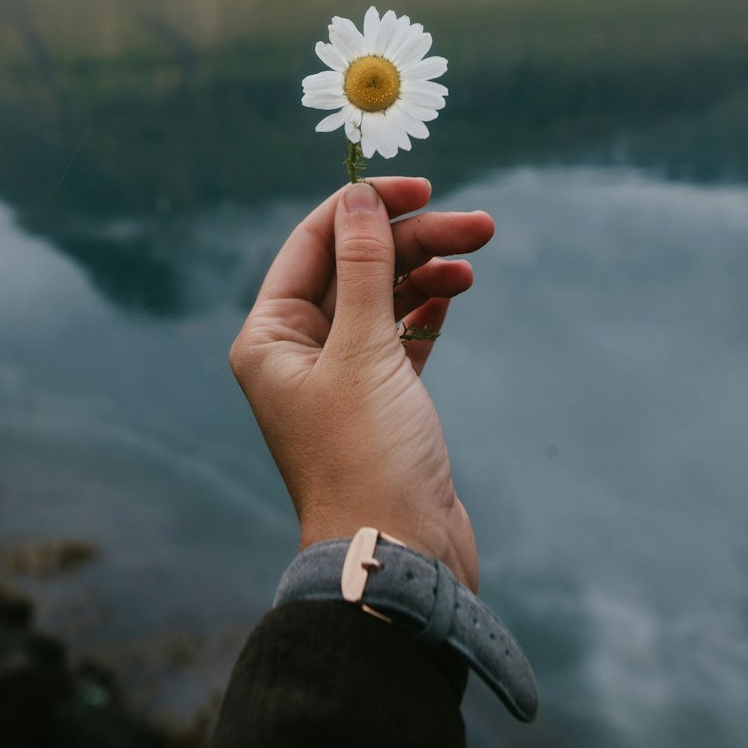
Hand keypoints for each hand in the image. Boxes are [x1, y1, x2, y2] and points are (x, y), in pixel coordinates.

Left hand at [229, 177, 493, 591]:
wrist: (398, 561)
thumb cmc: (367, 459)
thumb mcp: (363, 350)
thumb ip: (363, 267)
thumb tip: (359, 198)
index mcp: (270, 337)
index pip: (313, 243)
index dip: (364, 206)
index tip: (419, 187)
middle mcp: (298, 352)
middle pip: (355, 266)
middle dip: (412, 239)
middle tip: (476, 224)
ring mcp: (341, 377)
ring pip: (383, 297)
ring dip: (427, 270)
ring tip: (476, 252)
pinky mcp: (381, 401)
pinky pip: (402, 334)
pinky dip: (429, 309)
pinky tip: (457, 290)